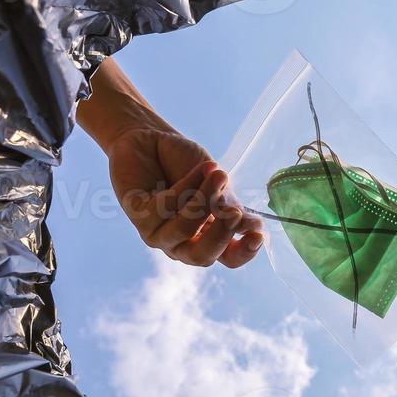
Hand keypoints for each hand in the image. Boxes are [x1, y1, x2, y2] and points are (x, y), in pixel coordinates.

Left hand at [105, 127, 263, 267]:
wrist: (153, 138)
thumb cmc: (187, 165)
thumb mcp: (216, 185)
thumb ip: (227, 206)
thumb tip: (252, 226)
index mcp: (205, 240)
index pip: (227, 258)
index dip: (244, 253)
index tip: (259, 235)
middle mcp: (180, 243)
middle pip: (202, 257)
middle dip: (221, 235)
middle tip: (235, 212)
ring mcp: (157, 232)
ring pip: (183, 229)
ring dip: (205, 200)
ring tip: (219, 174)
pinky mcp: (138, 214)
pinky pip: (166, 206)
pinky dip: (189, 183)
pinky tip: (203, 167)